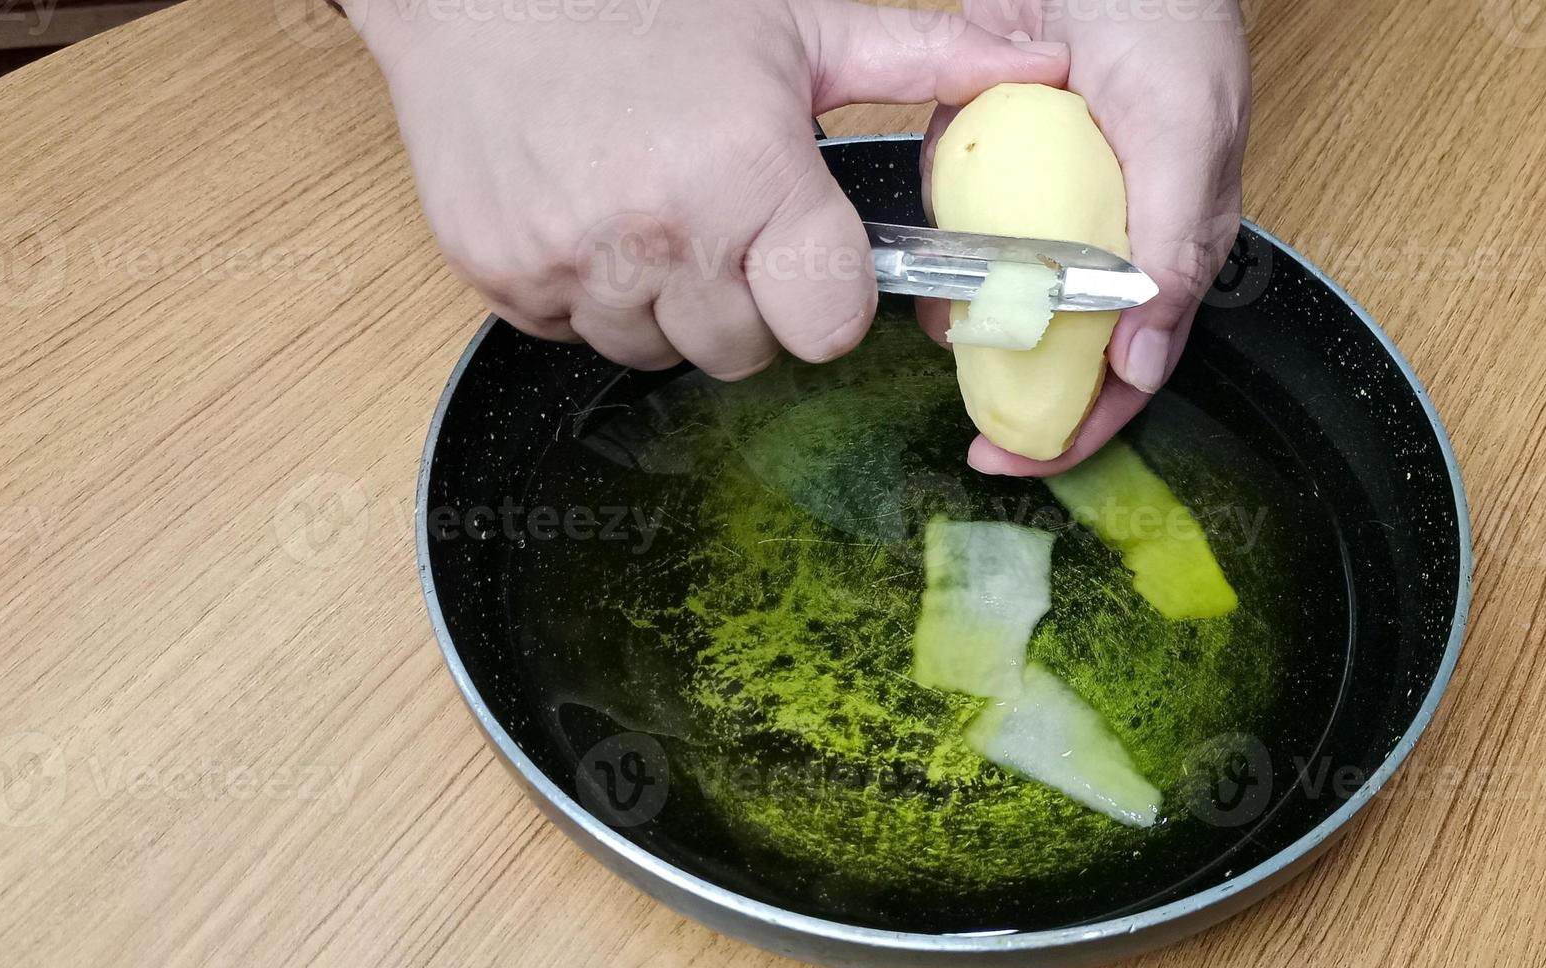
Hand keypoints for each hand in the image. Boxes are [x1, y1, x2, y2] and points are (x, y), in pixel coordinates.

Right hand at [350, 0, 1068, 377]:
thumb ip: (922, 59)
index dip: (830, 295)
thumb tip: (1040, 68)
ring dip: (670, 303)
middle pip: (746, 351)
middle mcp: (660, 234)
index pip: (829, 323)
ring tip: (655, 208)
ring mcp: (573, 266)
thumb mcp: (796, 22)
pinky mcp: (505, 281)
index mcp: (749, 174)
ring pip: (660, 353)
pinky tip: (593, 214)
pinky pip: (579, 335)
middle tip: (727, 219)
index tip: (812, 253)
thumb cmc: (638, 0)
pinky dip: (593, 293)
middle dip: (752, 300)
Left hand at [918, 1, 1250, 474]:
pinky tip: (928, 276)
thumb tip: (1141, 362)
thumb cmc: (1168, 22)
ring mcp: (1048, 198)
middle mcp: (1110, 233)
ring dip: (977, 329)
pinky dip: (946, 250)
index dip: (1087, 423)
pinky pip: (963, 221)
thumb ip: (1171, 248)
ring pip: (1009, 294)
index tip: (1024, 460)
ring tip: (943, 350)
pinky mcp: (993, 158)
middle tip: (975, 445)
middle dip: (1024, 400)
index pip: (1134, 364)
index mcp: (1172, 242)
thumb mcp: (1184, 135)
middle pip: (1067, 346)